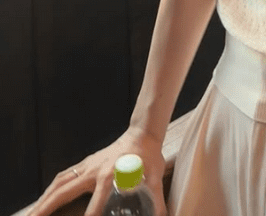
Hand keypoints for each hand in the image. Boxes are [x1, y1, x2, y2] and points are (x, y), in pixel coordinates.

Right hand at [26, 126, 166, 215]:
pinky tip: (45, 197)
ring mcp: (87, 166)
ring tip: (32, 214)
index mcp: (109, 177)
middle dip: (46, 209)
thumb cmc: (149, 157)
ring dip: (44, 199)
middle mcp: (93, 171)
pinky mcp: (86, 163)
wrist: (143, 134)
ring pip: (59, 183)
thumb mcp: (155, 180)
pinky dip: (52, 188)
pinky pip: (64, 176)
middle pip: (63, 192)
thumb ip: (157, 203)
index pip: (94, 206)